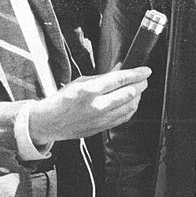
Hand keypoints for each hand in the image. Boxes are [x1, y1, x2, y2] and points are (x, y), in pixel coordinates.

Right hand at [28, 67, 149, 141]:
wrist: (49, 122)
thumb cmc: (62, 100)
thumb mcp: (81, 81)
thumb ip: (103, 76)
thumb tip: (120, 68)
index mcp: (89, 91)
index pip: (120, 79)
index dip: (136, 74)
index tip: (146, 71)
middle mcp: (97, 106)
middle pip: (129, 93)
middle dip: (141, 84)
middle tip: (144, 79)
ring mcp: (101, 119)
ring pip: (130, 107)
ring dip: (138, 96)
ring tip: (138, 89)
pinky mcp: (102, 128)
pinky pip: (124, 118)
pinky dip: (131, 108)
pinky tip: (131, 103)